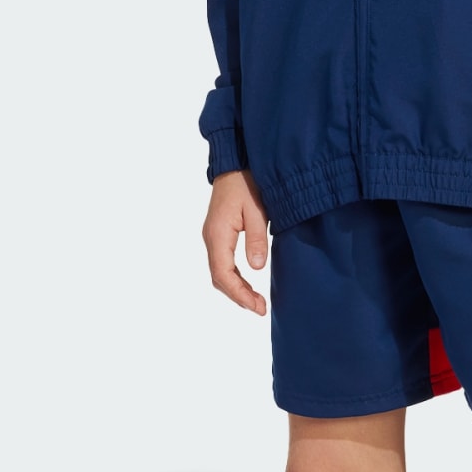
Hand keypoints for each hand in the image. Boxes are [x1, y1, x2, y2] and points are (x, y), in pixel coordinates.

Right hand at [203, 170, 270, 315]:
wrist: (235, 163)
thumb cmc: (247, 183)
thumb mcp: (257, 210)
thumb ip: (256, 239)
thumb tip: (256, 268)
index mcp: (218, 234)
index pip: (223, 273)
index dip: (238, 294)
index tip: (257, 306)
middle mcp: (211, 238)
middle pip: (219, 277)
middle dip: (238, 296)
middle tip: (260, 308)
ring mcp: (212, 236)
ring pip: (219, 272)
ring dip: (236, 289)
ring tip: (256, 301)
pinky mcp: (218, 234)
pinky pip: (222, 262)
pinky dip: (234, 278)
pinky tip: (247, 284)